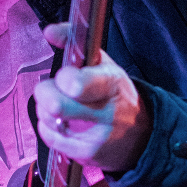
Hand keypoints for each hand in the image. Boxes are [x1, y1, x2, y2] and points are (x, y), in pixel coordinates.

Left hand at [34, 22, 151, 173]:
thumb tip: (48, 31)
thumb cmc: (115, 94)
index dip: (63, 79)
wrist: (141, 136)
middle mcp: (105, 112)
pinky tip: (62, 122)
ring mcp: (94, 137)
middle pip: (55, 105)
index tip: (65, 77)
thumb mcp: (104, 64)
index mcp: (111, 83)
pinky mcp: (84, 155)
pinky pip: (49, 137)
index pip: (77, 84)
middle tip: (54, 89)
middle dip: (46, 93)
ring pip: (48, 120)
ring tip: (60, 105)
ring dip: (45, 109)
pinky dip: (48, 126)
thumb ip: (74, 41)